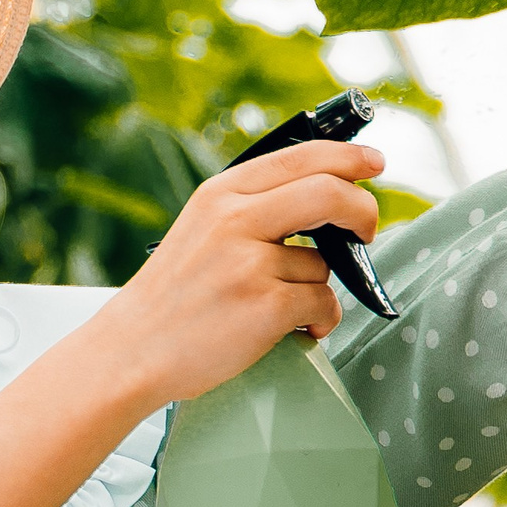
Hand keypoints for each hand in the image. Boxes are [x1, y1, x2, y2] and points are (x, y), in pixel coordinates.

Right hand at [93, 140, 384, 406]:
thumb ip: (253, 206)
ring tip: (284, 306)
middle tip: (367, 230)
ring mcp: (250, 264)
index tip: (374, 163)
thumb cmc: (175, 295)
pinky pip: (324, 304)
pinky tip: (296, 330)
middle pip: (330, 193)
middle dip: (363, 211)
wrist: (132, 350)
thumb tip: (328, 194)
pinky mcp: (264, 307)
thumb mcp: (202, 226)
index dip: (348, 157)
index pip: (301, 156)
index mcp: (221, 194)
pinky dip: (320, 321)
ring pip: (324, 264)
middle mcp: (235, 220)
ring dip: (318, 287)